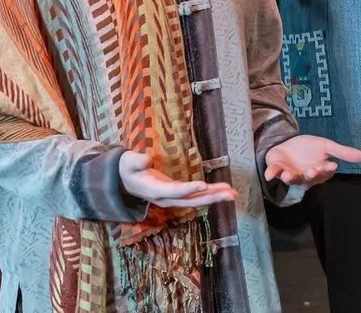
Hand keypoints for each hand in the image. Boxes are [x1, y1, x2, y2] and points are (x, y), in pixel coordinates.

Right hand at [117, 151, 237, 207]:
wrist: (126, 182)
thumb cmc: (128, 169)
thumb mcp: (128, 162)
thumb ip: (136, 161)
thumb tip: (146, 160)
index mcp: (154, 190)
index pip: (174, 191)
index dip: (189, 188)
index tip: (204, 185)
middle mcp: (166, 198)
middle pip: (191, 199)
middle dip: (211, 197)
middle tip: (229, 194)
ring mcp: (173, 198)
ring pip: (197, 199)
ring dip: (215, 196)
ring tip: (233, 194)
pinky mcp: (178, 194)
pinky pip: (196, 195)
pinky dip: (211, 193)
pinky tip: (224, 190)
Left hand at [265, 135, 360, 188]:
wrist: (288, 143)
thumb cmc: (308, 147)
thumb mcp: (326, 146)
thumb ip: (343, 152)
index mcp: (318, 171)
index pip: (324, 172)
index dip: (327, 170)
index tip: (332, 165)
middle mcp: (304, 176)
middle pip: (308, 177)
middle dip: (310, 175)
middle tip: (313, 170)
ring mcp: (290, 174)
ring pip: (291, 178)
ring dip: (290, 177)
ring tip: (288, 175)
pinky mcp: (276, 169)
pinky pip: (274, 173)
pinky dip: (271, 174)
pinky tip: (268, 175)